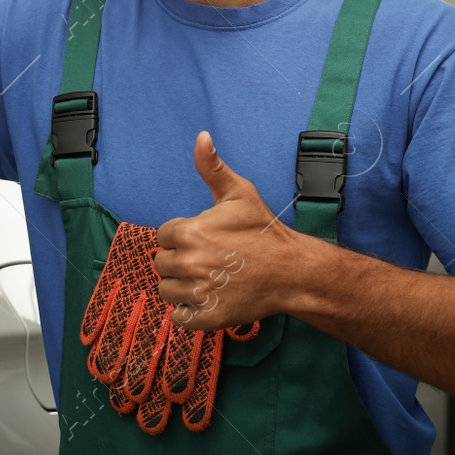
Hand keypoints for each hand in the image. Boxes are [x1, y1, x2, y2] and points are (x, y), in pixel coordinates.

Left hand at [154, 131, 300, 329]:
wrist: (291, 271)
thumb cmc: (264, 231)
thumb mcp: (239, 193)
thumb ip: (212, 167)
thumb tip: (201, 137)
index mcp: (189, 232)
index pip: (164, 236)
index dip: (182, 236)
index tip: (204, 239)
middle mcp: (188, 263)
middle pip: (162, 263)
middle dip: (180, 260)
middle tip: (209, 259)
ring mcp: (197, 293)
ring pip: (166, 290)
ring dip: (182, 286)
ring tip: (208, 278)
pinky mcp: (206, 318)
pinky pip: (178, 316)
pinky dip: (190, 311)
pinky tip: (209, 298)